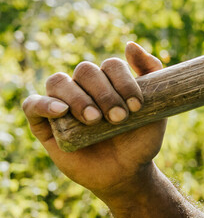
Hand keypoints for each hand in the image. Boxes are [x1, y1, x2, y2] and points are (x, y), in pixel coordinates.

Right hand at [23, 41, 166, 200]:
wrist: (128, 173)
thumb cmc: (140, 139)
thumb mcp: (157, 107)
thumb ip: (150, 72)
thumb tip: (130, 44)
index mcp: (109, 80)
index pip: (110, 65)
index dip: (124, 81)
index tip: (137, 105)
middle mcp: (84, 87)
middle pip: (86, 70)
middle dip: (104, 92)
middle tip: (118, 117)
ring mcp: (62, 103)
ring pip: (59, 82)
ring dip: (78, 97)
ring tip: (94, 119)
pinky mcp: (44, 124)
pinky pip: (32, 105)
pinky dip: (44, 103)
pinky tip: (60, 110)